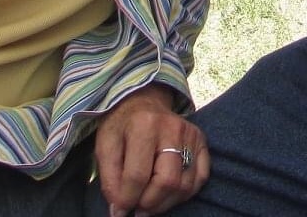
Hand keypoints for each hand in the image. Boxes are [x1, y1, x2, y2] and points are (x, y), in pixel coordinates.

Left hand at [95, 84, 208, 215]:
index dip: (127, 199)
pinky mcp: (201, 142)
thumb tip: (119, 211)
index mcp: (143, 124)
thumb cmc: (121, 124)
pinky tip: (166, 192)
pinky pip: (199, 179)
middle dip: (149, 203)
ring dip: (165, 203)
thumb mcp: (105, 144)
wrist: (142, 100)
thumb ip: (109, 178)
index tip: (119, 210)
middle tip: (137, 208)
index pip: (138, 175)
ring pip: (184, 185)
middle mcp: (171, 127)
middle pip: (166, 182)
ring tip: (148, 203)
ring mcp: (190, 134)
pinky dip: (183, 194)